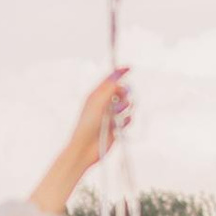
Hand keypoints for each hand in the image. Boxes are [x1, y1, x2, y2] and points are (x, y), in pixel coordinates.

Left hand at [33, 70, 130, 214]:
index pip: (110, 80)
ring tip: (117, 115)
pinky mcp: (116, 126)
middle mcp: (104, 104)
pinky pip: (128, 118)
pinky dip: (126, 120)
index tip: (129, 68)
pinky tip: (119, 125)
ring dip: (125, 108)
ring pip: (127, 105)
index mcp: (96, 95)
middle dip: (124, 94)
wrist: (86, 147)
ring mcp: (110, 115)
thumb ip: (109, 89)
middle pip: (122, 91)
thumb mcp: (97, 102)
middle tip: (119, 101)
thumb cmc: (87, 125)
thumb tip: (120, 81)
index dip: (119, 73)